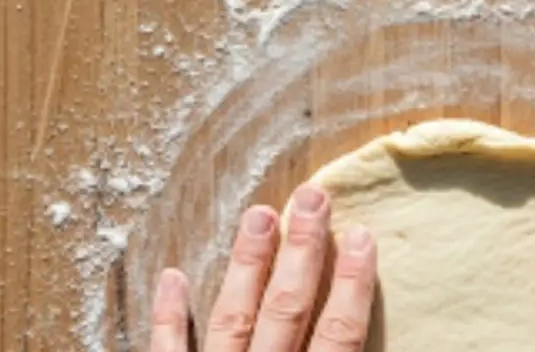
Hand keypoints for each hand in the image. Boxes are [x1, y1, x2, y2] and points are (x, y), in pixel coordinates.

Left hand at [149, 184, 377, 351]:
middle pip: (287, 310)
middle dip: (301, 251)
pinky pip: (168, 351)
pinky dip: (168, 315)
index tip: (361, 235)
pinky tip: (173, 277)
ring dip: (247, 264)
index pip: (339, 336)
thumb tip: (367, 340)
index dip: (352, 285)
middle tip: (311, 198)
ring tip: (259, 214)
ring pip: (233, 318)